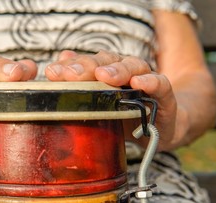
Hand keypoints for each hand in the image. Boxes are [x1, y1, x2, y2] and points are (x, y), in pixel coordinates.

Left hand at [45, 50, 176, 150]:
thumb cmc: (122, 116)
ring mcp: (144, 81)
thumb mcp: (98, 107)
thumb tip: (58, 63)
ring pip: (133, 66)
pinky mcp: (163, 95)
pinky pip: (160, 84)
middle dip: (87, 66)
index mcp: (105, 73)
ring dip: (117, 70)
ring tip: (104, 75)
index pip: (87, 63)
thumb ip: (81, 87)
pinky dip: (150, 81)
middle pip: (106, 61)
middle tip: (71, 75)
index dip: (69, 66)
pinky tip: (138, 83)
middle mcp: (124, 72)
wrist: (156, 130)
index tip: (52, 73)